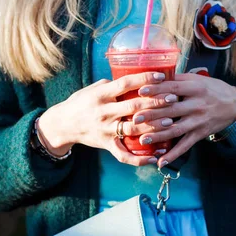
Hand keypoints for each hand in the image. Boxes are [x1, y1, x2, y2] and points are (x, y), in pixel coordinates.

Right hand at [38, 72, 176, 165]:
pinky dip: (139, 159)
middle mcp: (104, 112)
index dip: (144, 79)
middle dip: (156, 102)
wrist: (62, 124)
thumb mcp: (94, 88)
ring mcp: (105, 130)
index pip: (125, 84)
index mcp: (101, 94)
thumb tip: (136, 78)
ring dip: (154, 127)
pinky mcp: (106, 145)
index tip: (161, 76)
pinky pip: (124, 155)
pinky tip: (154, 157)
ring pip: (133, 130)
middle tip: (173, 98)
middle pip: (134, 106)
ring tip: (171, 122)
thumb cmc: (82, 102)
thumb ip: (113, 85)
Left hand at [132, 73, 235, 167]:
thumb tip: (153, 76)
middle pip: (171, 110)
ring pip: (176, 129)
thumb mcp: (197, 79)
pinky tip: (161, 161)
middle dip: (152, 115)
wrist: (235, 104)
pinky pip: (186, 145)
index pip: (173, 87)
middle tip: (134, 119)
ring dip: (159, 136)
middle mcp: (197, 104)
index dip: (156, 90)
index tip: (140, 92)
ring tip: (142, 140)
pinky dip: (174, 155)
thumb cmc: (211, 89)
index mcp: (195, 87)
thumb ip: (177, 79)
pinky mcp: (201, 133)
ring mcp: (199, 120)